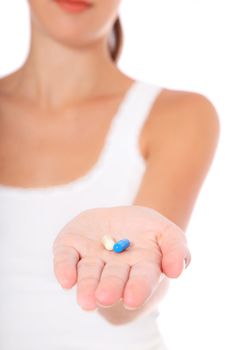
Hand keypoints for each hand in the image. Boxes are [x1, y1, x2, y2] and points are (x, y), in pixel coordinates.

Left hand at [52, 205, 190, 310]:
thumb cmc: (146, 229)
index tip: (131, 298)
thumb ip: (176, 248)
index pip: (141, 278)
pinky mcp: (70, 246)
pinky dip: (64, 268)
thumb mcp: (167, 232)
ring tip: (86, 300)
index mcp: (139, 267)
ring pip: (87, 275)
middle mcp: (113, 268)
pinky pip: (65, 258)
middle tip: (104, 297)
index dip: (138, 287)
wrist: (120, 219)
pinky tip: (66, 280)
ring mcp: (90, 258)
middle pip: (112, 279)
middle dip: (109, 288)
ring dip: (86, 286)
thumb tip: (175, 271)